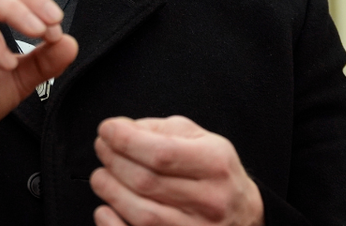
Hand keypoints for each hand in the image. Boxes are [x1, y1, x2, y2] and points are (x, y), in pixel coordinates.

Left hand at [90, 116, 263, 225]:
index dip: (125, 140)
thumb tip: (120, 129)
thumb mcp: (200, 140)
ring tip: (101, 176)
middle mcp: (210, 200)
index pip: (161, 152)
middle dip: (113, 161)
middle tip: (101, 149)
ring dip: (110, 191)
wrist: (244, 215)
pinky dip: (112, 224)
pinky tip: (106, 209)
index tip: (107, 129)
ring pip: (141, 213)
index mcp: (215, 163)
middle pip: (146, 182)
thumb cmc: (215, 173)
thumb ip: (160, 129)